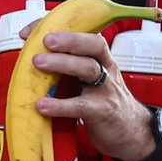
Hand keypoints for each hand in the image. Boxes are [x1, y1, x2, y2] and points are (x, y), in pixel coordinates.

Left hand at [26, 28, 155, 160]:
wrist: (130, 132)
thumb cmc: (104, 102)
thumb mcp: (91, 80)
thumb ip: (69, 68)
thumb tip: (32, 58)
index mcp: (101, 58)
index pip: (84, 33)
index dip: (59, 28)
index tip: (31, 32)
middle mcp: (106, 69)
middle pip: (93, 45)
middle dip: (68, 40)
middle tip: (45, 40)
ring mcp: (106, 89)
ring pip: (89, 69)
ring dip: (62, 63)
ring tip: (38, 63)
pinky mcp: (102, 111)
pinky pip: (81, 105)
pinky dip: (60, 105)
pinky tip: (43, 105)